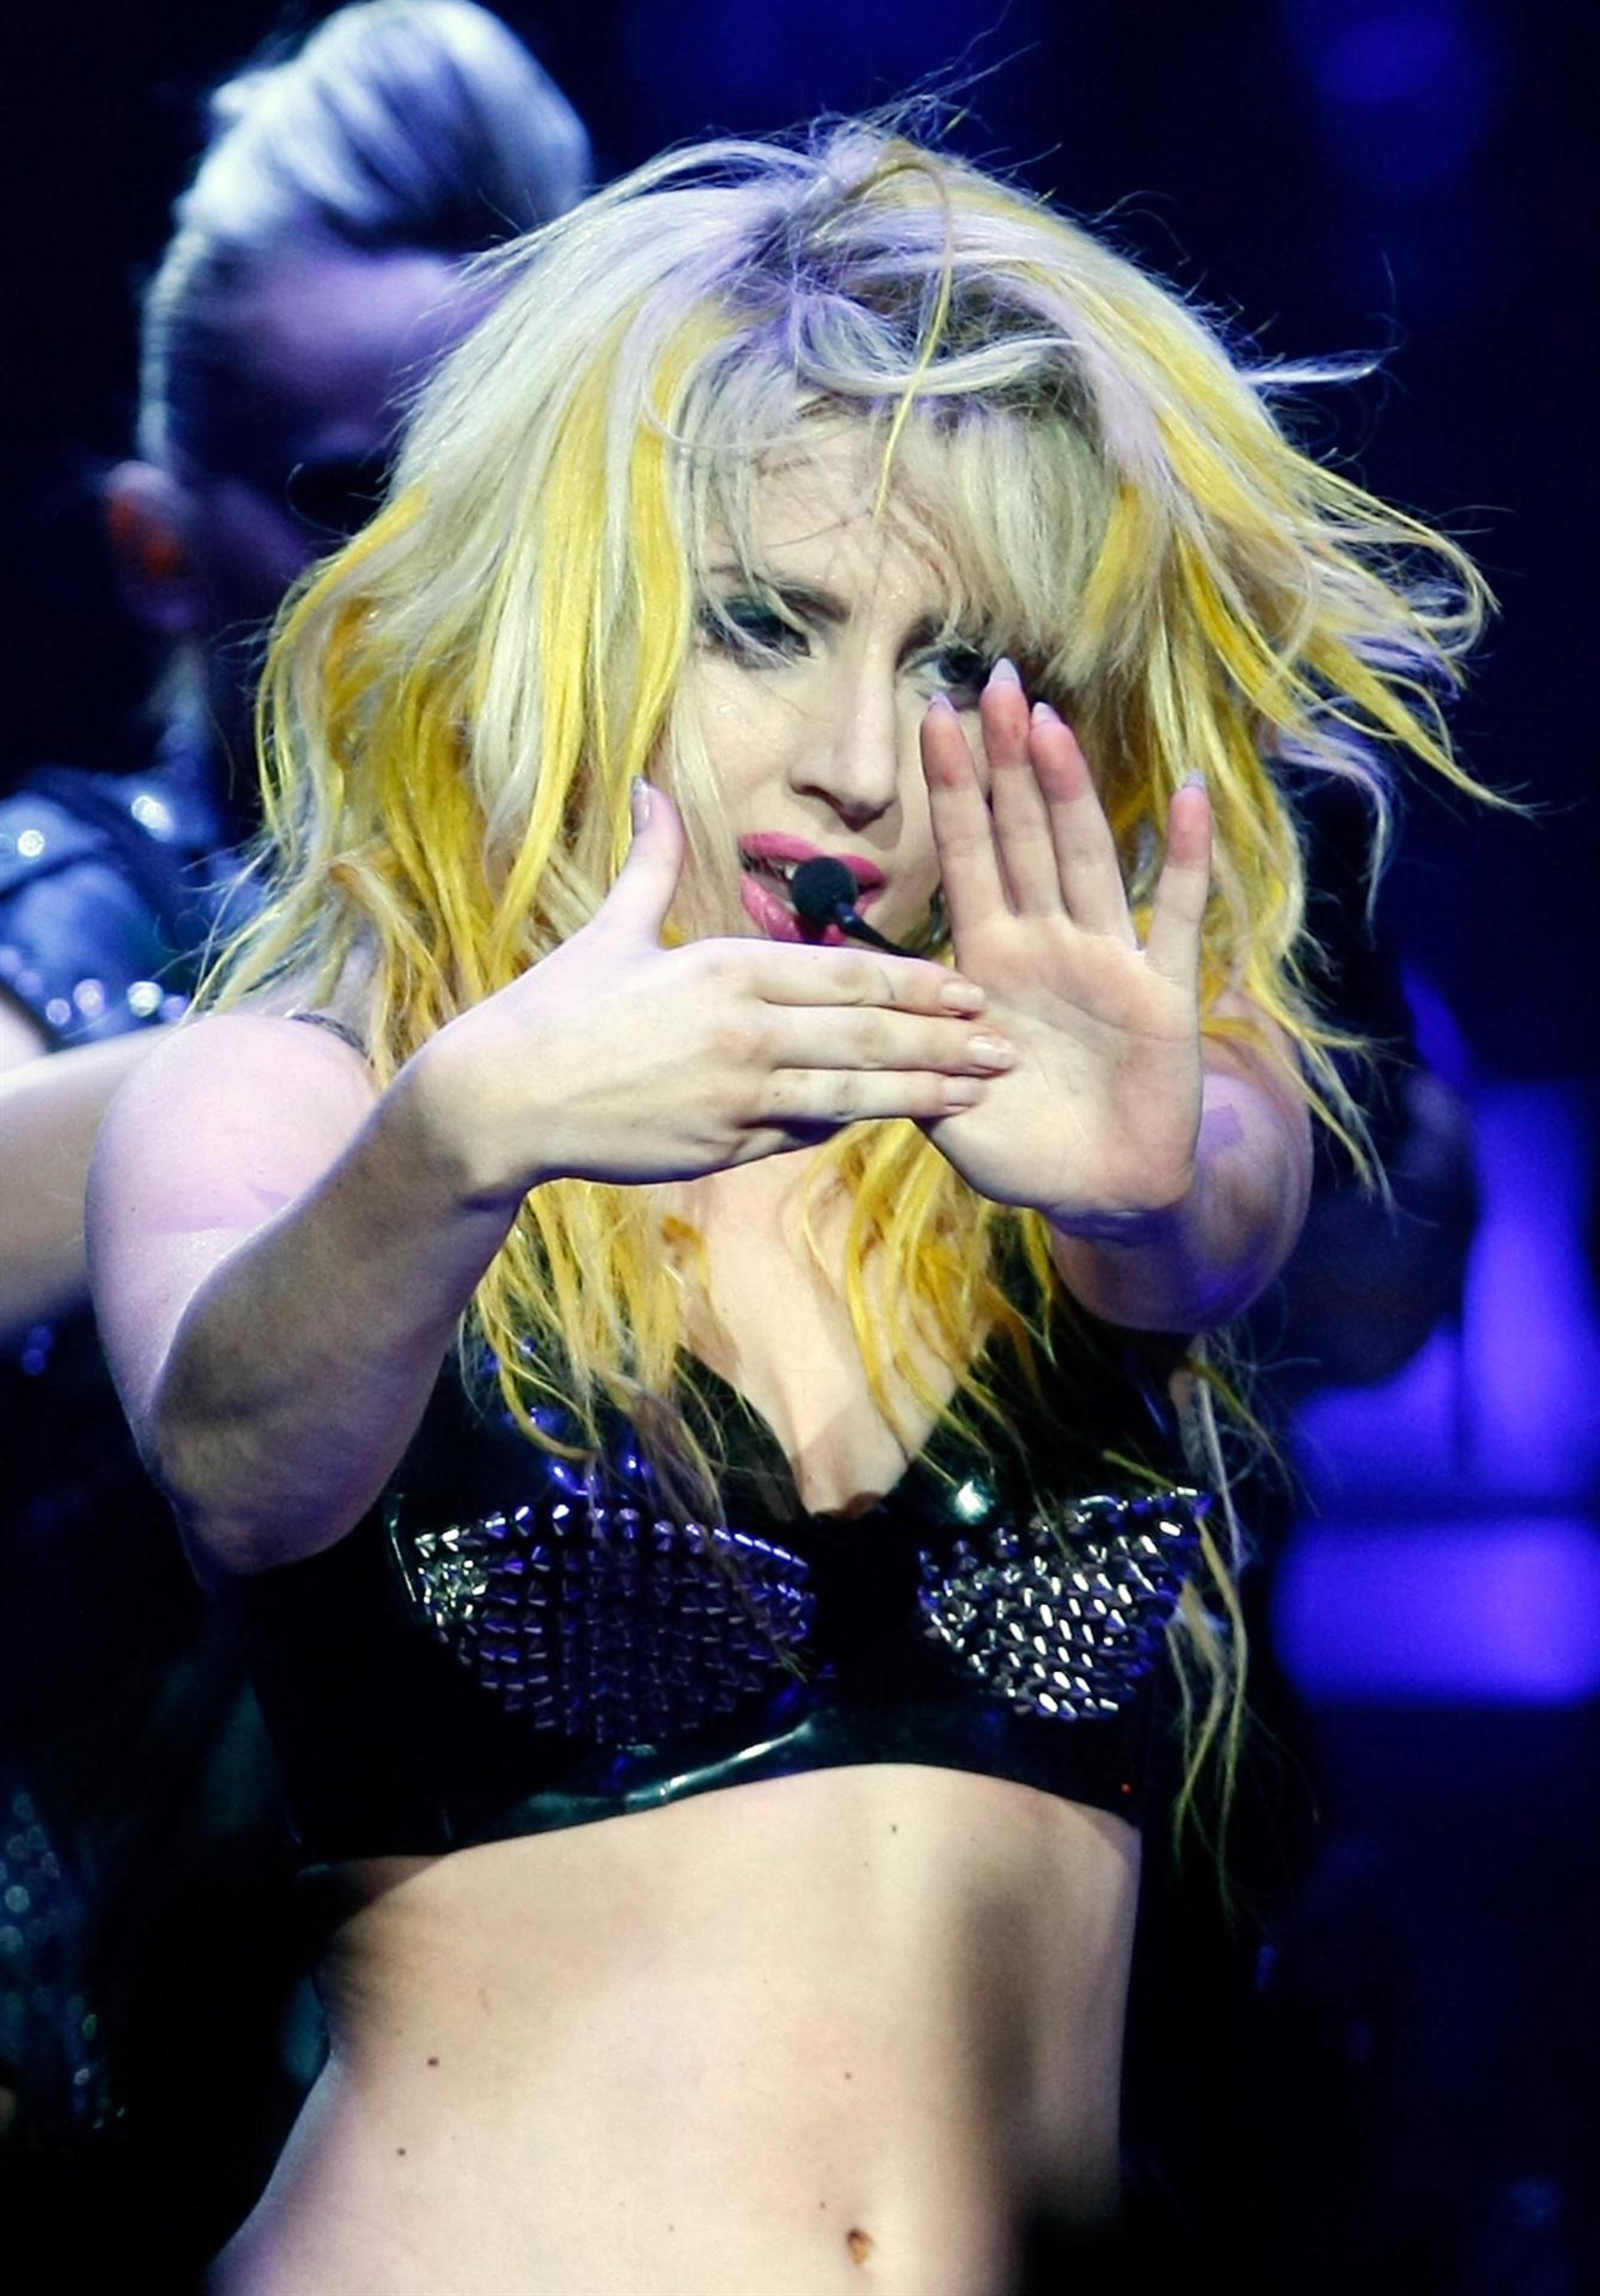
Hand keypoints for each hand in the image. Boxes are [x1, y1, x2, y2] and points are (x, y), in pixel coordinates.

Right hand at [406, 782, 1010, 1203]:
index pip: (846, 976)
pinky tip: (899, 1121)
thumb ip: (654, 861)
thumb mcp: (612, 929)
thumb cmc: (558, 1008)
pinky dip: (852, 1126)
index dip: (917, 985)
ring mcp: (736, 1097)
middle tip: (1007, 1043)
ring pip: (852, 1096)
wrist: (503, 1099)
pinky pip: (803, 1137)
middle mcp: (743, 1032)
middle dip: (945, 1040)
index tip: (971, 986)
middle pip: (867, 1038)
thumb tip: (650, 786)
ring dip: (924, 1092)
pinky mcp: (721, 1149)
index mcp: (725, 969)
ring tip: (982, 1091)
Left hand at [919, 665, 1211, 1228]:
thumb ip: (892, 1045)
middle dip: (1006, 763)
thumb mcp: (930, 1096)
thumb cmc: (1013, 1140)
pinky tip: (1188, 797)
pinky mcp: (1162, 994)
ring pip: (1083, 860)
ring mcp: (1106, 962)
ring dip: (1069, 791)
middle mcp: (1047, 944)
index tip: (928, 717)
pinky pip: (1174, 918)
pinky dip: (1182, 861)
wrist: (1095, 1194)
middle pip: (1024, 836)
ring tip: (1049, 723)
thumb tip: (829, 995)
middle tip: (993, 681)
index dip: (951, 791)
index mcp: (988, 960)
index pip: (966, 857)